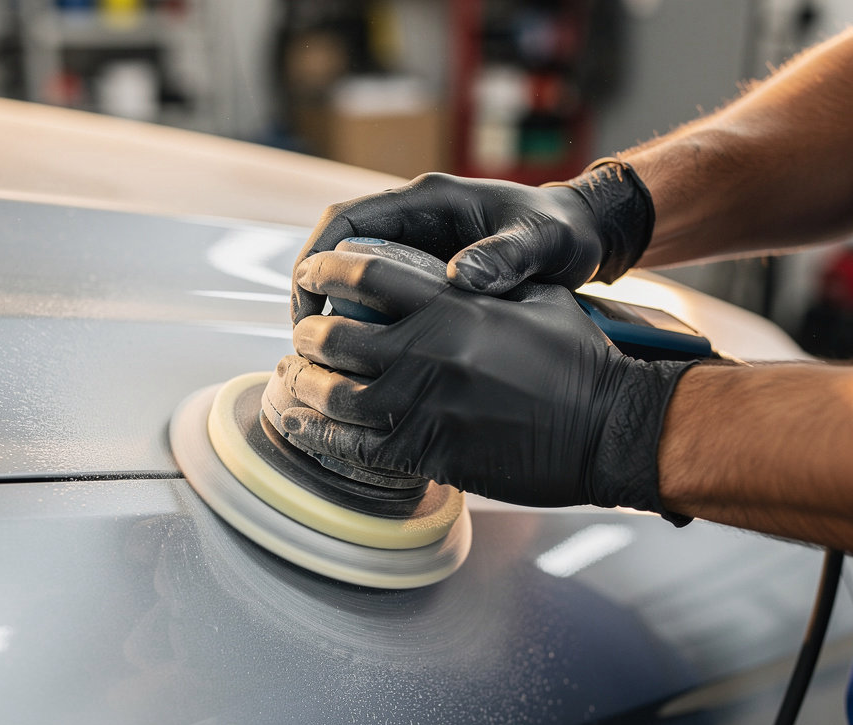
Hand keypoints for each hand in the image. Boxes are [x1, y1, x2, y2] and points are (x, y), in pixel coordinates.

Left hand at [279, 248, 691, 519]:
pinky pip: (355, 447)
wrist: (607, 429)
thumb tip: (451, 273)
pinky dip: (320, 437)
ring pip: (335, 396)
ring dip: (306, 387)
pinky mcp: (428, 452)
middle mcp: (428, 352)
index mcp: (453, 305)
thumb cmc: (578, 363)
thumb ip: (485, 283)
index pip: (366, 276)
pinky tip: (302, 427)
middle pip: (337, 337)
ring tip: (294, 380)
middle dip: (309, 336)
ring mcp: (423, 406)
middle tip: (302, 337)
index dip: (327, 271)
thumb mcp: (537, 299)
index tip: (310, 274)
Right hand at [290, 162, 653, 323]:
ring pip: (355, 273)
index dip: (314, 261)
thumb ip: (503, 256)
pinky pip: (380, 291)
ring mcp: (419, 244)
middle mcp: (416, 218)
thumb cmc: (562, 233)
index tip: (306, 308)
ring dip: (335, 310)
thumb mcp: (540, 243)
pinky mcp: (427, 270)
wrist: (584, 232)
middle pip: (339, 249)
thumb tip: (457, 279)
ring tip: (329, 358)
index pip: (346, 221)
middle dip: (313, 292)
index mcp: (430, 201)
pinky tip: (367, 357)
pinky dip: (364, 320)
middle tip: (308, 344)